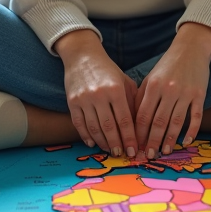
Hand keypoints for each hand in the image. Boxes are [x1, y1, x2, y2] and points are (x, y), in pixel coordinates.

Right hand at [56, 29, 138, 157]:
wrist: (82, 56)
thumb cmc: (108, 70)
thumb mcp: (125, 81)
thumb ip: (132, 101)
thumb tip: (139, 126)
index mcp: (115, 89)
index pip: (124, 120)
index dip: (130, 138)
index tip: (134, 150)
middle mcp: (99, 95)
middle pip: (109, 127)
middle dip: (117, 144)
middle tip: (122, 155)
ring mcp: (83, 99)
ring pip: (93, 128)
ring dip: (102, 142)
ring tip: (110, 150)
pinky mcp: (72, 102)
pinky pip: (79, 124)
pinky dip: (86, 136)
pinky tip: (93, 143)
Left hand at [135, 22, 210, 158]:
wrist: (191, 49)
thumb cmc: (167, 65)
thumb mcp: (150, 78)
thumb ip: (141, 97)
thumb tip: (132, 122)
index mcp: (153, 86)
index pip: (143, 115)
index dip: (138, 133)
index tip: (136, 146)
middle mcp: (168, 90)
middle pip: (158, 122)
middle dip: (153, 141)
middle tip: (149, 156)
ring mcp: (185, 93)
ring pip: (176, 122)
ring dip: (170, 140)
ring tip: (165, 152)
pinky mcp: (200, 94)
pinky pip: (196, 116)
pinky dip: (192, 131)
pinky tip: (186, 141)